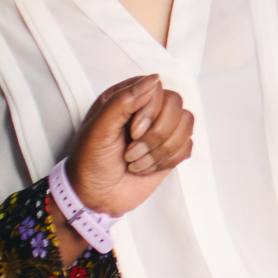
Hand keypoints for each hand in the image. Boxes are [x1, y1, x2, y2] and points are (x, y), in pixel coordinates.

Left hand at [66, 74, 193, 216]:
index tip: (133, 133)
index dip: (151, 112)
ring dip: (160, 151)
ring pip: (185, 125)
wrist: (95, 197)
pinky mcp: (170, 150)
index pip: (158, 90)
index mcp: (127, 98)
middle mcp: (146, 110)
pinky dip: (167, 161)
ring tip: (136, 162)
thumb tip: (154, 79)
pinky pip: (187, 146)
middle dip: (156, 135)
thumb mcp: (98, 130)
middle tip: (132, 153)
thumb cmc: (90, 162)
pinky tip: (147, 168)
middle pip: (176, 106)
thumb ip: (123, 101)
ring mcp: (160, 130)